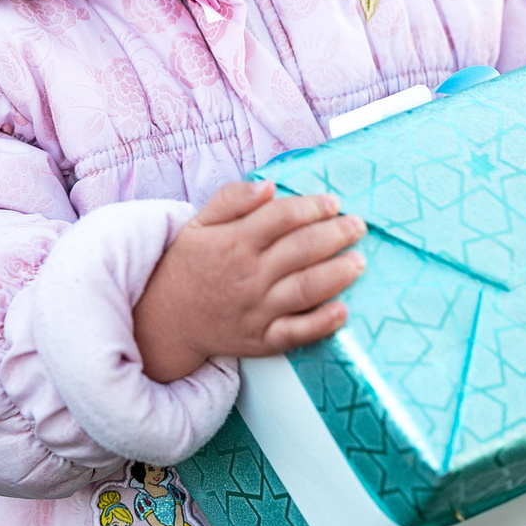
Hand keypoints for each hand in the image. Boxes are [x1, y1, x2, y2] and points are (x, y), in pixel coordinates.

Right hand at [132, 180, 365, 383]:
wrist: (165, 319)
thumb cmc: (187, 266)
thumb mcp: (198, 224)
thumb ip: (232, 199)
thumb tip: (268, 186)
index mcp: (234, 242)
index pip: (283, 217)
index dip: (312, 206)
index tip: (332, 203)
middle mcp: (248, 275)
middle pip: (302, 249)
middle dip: (336, 234)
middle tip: (357, 226)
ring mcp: (257, 310)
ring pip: (307, 288)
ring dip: (339, 273)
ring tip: (359, 261)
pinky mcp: (262, 339)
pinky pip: (298, 333)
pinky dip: (323, 323)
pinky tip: (343, 310)